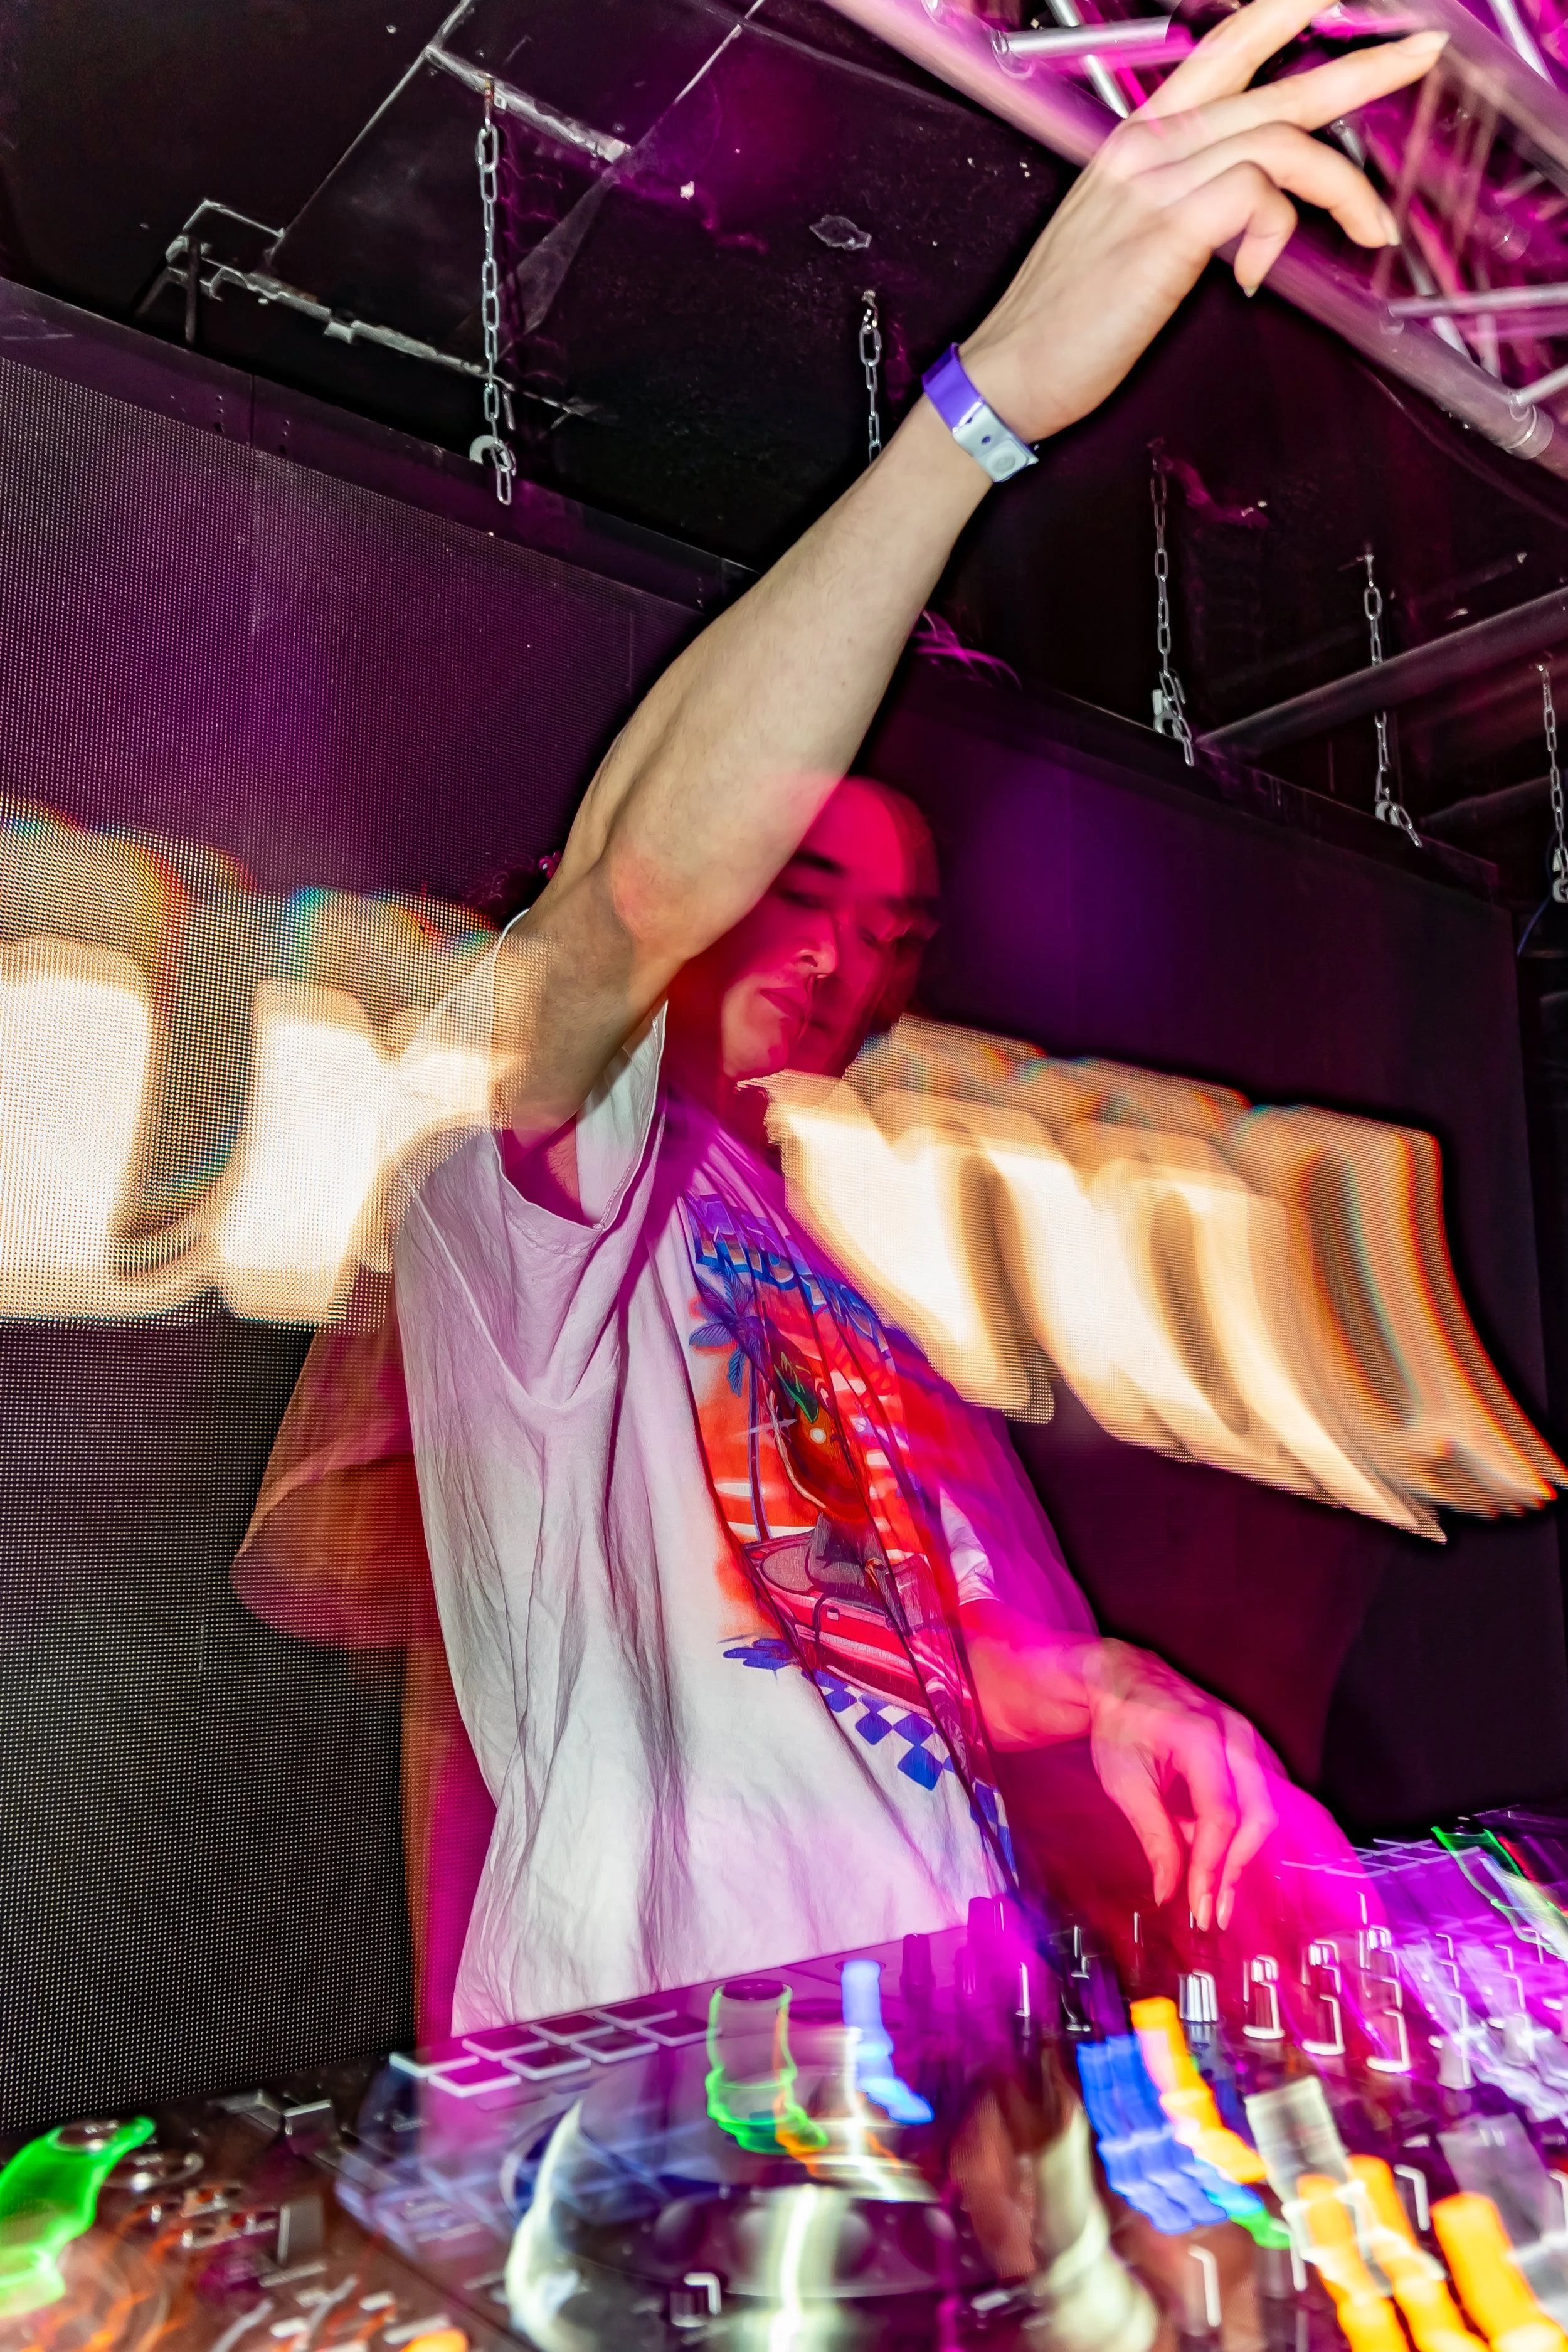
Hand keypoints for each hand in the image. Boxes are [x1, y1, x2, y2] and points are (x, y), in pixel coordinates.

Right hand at [958, 0, 1445, 443]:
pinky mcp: (1166, 232)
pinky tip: (1260, 275)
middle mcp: (1150, 147)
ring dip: (1343, 183)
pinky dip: (1278, 231)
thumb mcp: (1128, 236)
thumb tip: (1255, 205)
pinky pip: (1255, 195)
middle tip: (1420, 52)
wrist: (1009, 374)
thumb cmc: (1065, 319)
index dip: (1286, 14)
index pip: (1225, 47)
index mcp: (1140, 140)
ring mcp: (1156, 185)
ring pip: (1280, 138)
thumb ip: (1188, 201)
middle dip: (1362, 63)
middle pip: (1272, 79)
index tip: (1338, 3)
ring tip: (1372, 225)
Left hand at [1078, 1638, 1277, 1932]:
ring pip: (1264, 1809)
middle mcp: (1235, 1735)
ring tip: (1213, 1891)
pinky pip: (1259, 1797)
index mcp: (1200, 1738)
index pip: (1219, 1816)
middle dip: (1236, 1868)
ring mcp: (1248, 1737)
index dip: (1212, 1867)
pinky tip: (1215, 1854)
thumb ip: (1154, 1838)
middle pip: (1258, 1815)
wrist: (1124, 1679)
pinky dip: (1240, 1831)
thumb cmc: (1119, 1725)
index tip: (1199, 1907)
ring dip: (1241, 1855)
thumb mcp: (1125, 1782)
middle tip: (1212, 1909)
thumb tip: (1169, 1893)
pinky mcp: (1250, 1746)